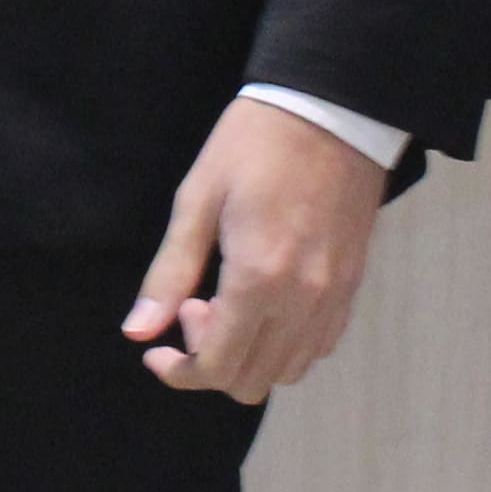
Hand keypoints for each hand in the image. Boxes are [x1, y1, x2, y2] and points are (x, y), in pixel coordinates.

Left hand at [124, 98, 390, 401]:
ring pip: (289, 371)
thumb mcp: (197, 200)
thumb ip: (169, 273)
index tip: (156, 348)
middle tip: (194, 307)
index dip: (178, 371)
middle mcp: (303, 300)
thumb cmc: (255, 145)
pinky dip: (284, 344)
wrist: (332, 110)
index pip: (216, 366)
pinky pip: (318, 345)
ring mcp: (335, 297)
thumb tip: (138, 331)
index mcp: (259, 279)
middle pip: (252, 381)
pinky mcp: (353, 286)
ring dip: (249, 355)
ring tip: (229, 302)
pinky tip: (263, 303)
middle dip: (210, 362)